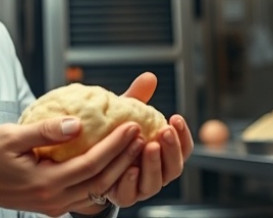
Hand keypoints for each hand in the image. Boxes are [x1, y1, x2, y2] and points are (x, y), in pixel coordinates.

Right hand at [0, 116, 145, 216]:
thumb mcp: (11, 136)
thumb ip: (46, 131)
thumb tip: (77, 124)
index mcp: (45, 183)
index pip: (91, 164)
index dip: (115, 145)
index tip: (132, 125)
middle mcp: (53, 199)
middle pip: (100, 180)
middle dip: (124, 156)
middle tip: (141, 133)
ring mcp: (54, 205)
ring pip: (96, 190)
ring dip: (117, 169)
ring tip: (133, 147)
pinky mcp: (52, 203)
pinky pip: (85, 195)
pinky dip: (102, 179)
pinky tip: (111, 164)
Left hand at [101, 72, 193, 207]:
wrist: (89, 160)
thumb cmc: (114, 134)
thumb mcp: (125, 115)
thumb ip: (138, 99)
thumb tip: (149, 76)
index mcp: (163, 154)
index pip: (183, 148)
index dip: (183, 135)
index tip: (175, 117)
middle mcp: (157, 172)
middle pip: (174, 167)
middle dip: (172, 149)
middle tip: (164, 132)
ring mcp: (142, 187)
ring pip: (156, 182)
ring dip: (154, 165)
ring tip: (148, 147)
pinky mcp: (124, 196)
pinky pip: (131, 194)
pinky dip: (132, 182)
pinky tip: (129, 168)